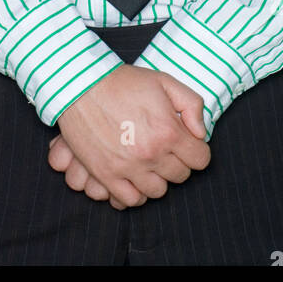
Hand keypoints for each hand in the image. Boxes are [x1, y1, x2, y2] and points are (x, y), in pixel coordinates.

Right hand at [52, 64, 209, 207]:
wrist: (82, 85)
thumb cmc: (124, 82)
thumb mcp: (165, 81)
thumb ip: (192, 105)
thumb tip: (200, 133)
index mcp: (168, 130)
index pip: (200, 159)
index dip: (196, 150)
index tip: (187, 143)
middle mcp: (151, 153)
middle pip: (180, 176)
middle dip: (177, 162)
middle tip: (165, 147)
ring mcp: (128, 167)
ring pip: (158, 191)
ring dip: (157, 178)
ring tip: (149, 161)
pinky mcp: (106, 175)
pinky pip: (130, 200)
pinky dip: (136, 192)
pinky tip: (134, 177)